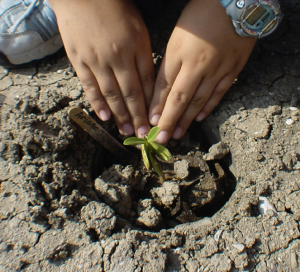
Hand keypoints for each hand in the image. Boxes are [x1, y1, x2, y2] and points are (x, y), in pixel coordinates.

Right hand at [48, 0, 154, 136]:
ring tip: (126, 131)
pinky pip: (89, 86)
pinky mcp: (78, 60)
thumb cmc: (115, 8)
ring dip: (120, 115)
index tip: (154, 120)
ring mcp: (97, 60)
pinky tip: (104, 116)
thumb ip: (143, 56)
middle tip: (142, 134)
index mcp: (136, 48)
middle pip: (130, 93)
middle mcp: (117, 57)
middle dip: (137, 116)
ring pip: (111, 94)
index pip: (146, 83)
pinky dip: (97, 103)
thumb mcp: (138, 29)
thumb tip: (147, 84)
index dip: (150, 104)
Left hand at [149, 0, 255, 142]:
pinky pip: (219, 93)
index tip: (150, 123)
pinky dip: (208, 107)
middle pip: (180, 98)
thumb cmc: (200, 16)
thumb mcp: (177, 36)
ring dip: (186, 119)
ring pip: (199, 100)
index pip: (164, 86)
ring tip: (178, 134)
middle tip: (161, 138)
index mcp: (179, 54)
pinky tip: (199, 118)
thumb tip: (162, 87)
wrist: (235, 2)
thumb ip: (170, 62)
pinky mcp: (232, 70)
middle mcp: (196, 65)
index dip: (156, 106)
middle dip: (169, 121)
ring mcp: (216, 69)